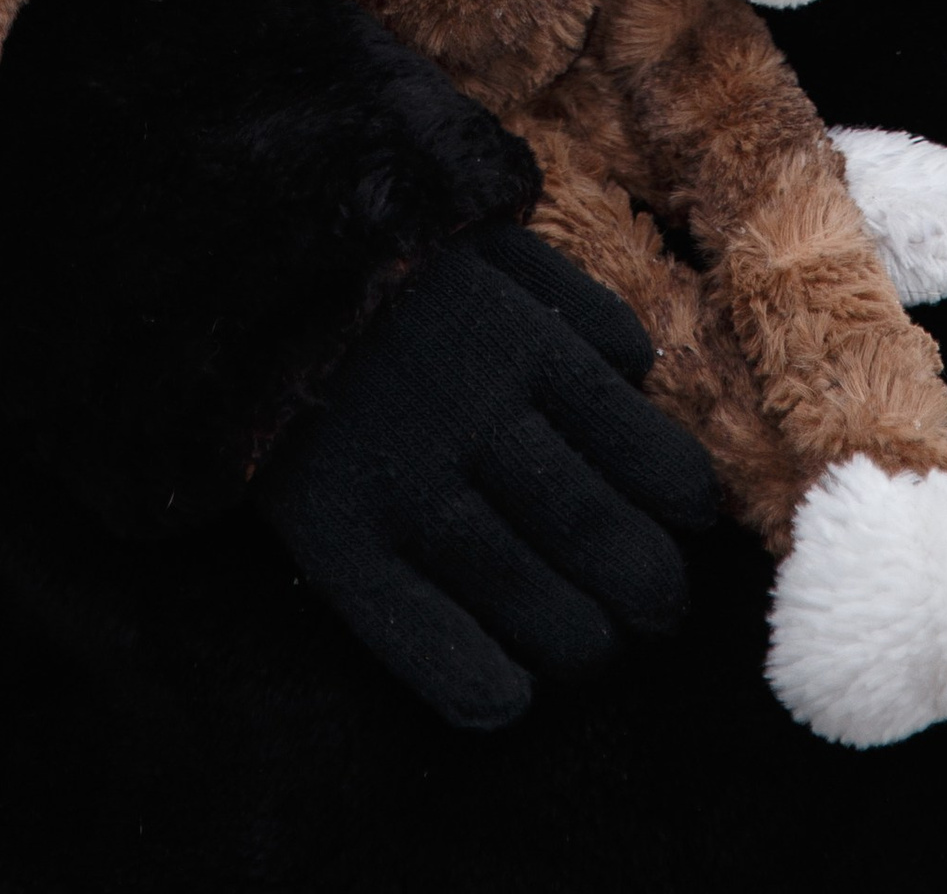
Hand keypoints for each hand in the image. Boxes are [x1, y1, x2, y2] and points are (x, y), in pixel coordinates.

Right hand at [259, 226, 721, 728]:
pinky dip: (473, 680)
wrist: (254, 281)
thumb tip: (641, 374)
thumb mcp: (497, 250)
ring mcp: (404, 484)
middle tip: (662, 609)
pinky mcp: (338, 538)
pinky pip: (417, 631)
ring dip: (579, 637)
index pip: (640, 446)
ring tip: (596, 645)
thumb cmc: (396, 273)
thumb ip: (578, 306)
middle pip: (590, 528)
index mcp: (525, 345)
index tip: (692, 521)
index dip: (683, 499)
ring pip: (519, 587)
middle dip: (648, 585)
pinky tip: (511, 696)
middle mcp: (474, 420)